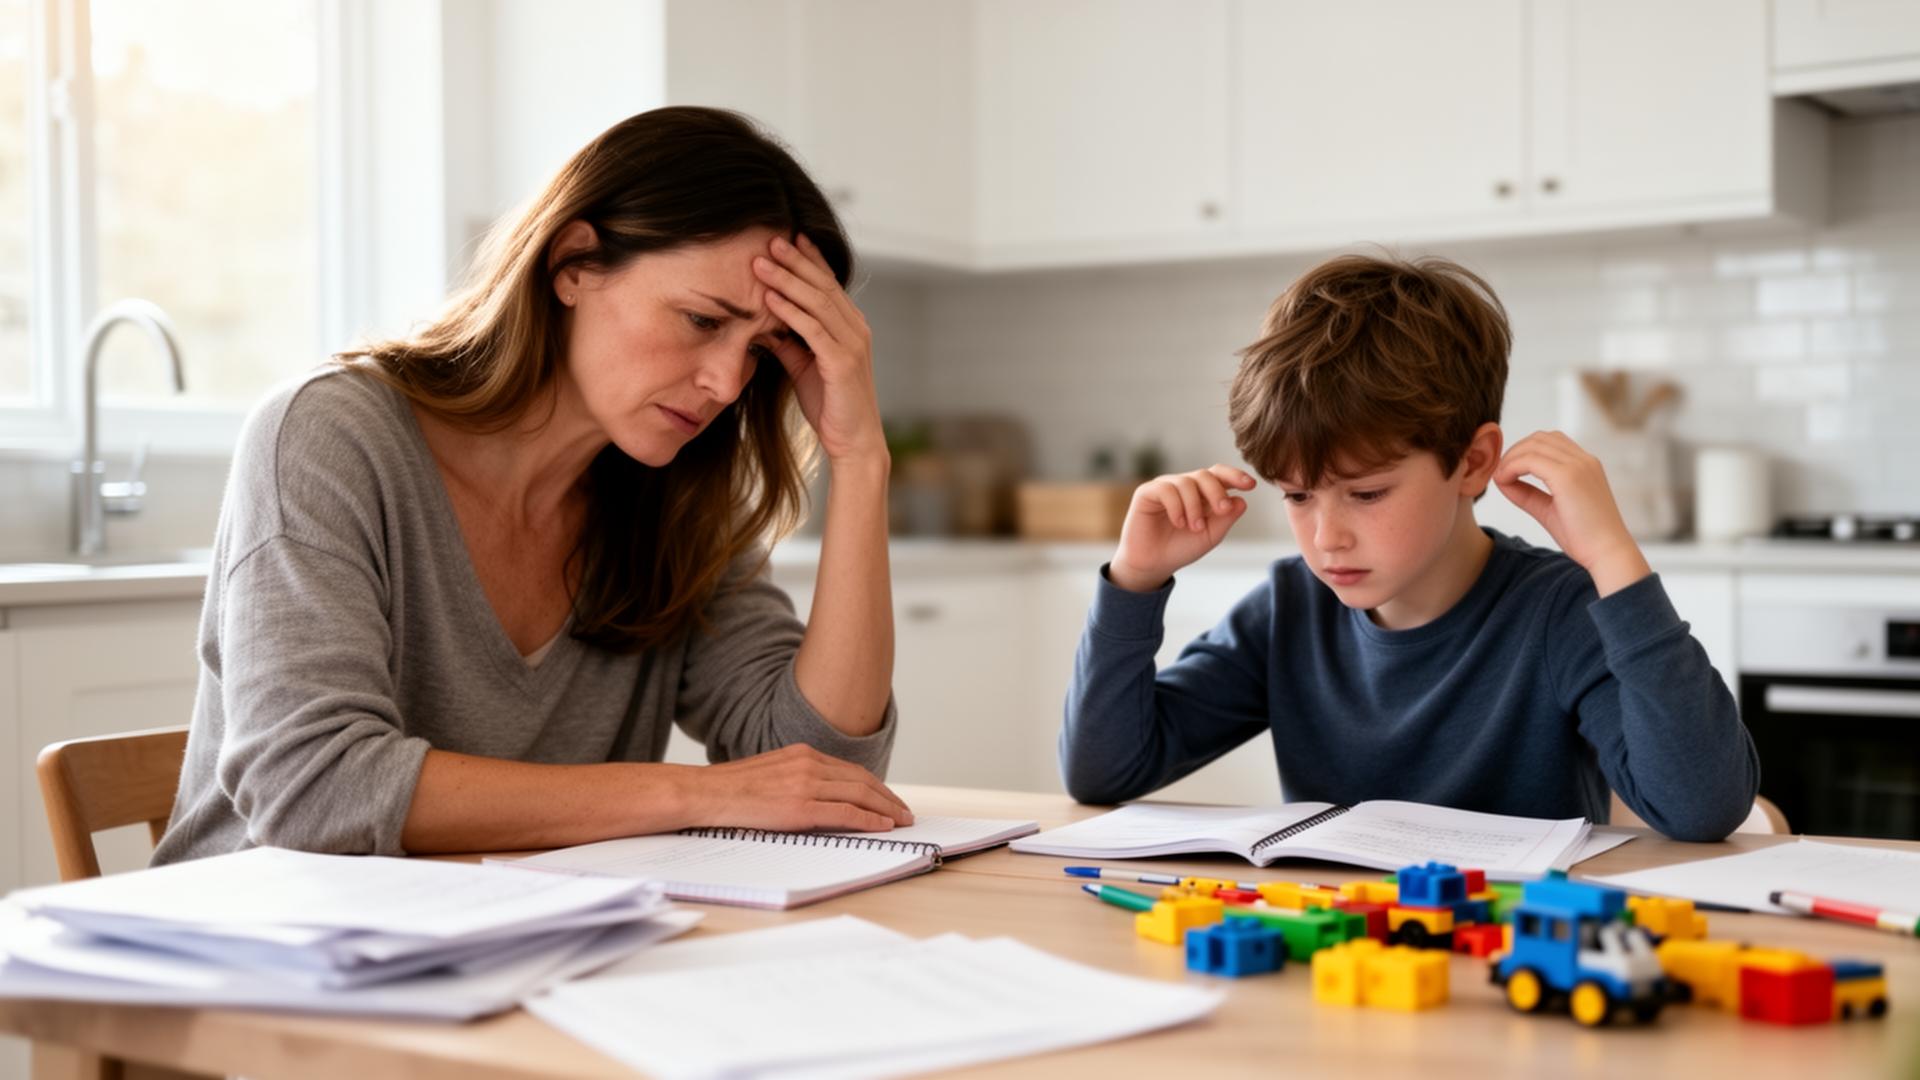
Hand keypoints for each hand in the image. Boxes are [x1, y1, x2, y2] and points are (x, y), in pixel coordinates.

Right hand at [678, 744, 913, 832]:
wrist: (704, 793)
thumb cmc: (730, 789)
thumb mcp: (770, 773)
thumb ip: (796, 778)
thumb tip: (817, 796)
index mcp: (802, 754)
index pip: (850, 770)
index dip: (875, 785)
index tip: (888, 797)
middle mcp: (809, 764)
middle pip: (863, 780)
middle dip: (889, 797)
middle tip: (905, 811)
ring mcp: (806, 784)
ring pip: (860, 795)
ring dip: (887, 809)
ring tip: (902, 821)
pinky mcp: (801, 807)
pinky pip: (846, 813)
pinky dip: (869, 820)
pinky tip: (882, 826)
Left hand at [752, 235, 884, 464]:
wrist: (853, 441)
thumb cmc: (830, 404)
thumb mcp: (803, 366)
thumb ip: (787, 341)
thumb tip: (760, 321)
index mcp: (850, 326)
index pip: (828, 284)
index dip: (808, 259)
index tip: (786, 238)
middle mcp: (856, 328)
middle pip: (823, 285)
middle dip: (795, 261)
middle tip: (770, 240)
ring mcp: (852, 344)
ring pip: (818, 302)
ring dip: (787, 280)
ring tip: (762, 263)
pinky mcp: (843, 362)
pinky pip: (813, 330)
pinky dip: (790, 312)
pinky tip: (770, 299)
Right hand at [1108, 465, 1257, 591]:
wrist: (1153, 564)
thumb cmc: (1181, 548)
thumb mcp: (1210, 535)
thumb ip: (1226, 518)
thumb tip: (1241, 500)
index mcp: (1202, 493)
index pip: (1219, 475)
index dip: (1235, 476)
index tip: (1251, 485)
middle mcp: (1184, 486)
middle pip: (1205, 475)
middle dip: (1217, 491)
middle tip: (1222, 509)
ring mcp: (1165, 487)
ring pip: (1187, 482)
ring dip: (1195, 506)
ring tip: (1194, 527)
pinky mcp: (1147, 492)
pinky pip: (1166, 489)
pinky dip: (1176, 506)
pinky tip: (1179, 523)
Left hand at [1492, 430, 1650, 595]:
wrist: (1607, 553)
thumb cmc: (1583, 536)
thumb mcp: (1549, 509)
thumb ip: (1527, 493)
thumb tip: (1501, 479)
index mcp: (1585, 465)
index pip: (1550, 441)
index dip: (1524, 451)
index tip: (1508, 471)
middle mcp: (1584, 460)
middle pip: (1539, 438)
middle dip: (1514, 451)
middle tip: (1500, 473)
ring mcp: (1578, 465)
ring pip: (1533, 445)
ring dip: (1511, 458)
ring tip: (1501, 478)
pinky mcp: (1568, 476)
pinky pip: (1530, 460)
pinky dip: (1511, 467)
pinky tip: (1504, 482)